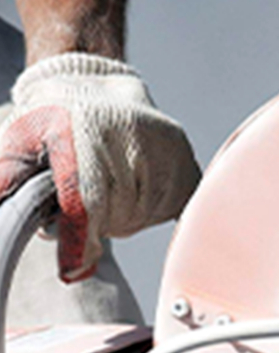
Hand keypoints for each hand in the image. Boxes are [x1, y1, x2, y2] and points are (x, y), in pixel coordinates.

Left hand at [0, 53, 200, 281]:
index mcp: (83, 127)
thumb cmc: (50, 117)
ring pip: (142, 216)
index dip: (79, 241)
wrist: (93, 83)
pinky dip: (147, 211)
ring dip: (121, 217)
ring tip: (107, 189)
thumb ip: (8, 179)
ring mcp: (165, 150)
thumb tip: (4, 212)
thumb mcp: (17, 142)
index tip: (71, 269)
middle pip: (116, 216)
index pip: (87, 201)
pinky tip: (132, 190)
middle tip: (81, 206)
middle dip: (95, 223)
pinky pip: (168, 210)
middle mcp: (131, 135)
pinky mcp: (185, 162)